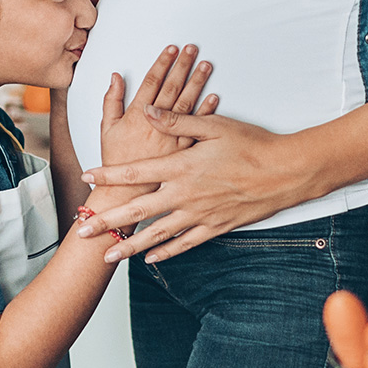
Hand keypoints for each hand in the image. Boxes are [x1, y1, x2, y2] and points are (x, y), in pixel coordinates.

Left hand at [79, 108, 306, 262]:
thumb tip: (149, 109)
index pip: (137, 172)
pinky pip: (185, 244)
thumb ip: (178, 119)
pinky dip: (165, 252)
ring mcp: (200, 215)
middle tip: (82, 231)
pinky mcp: (216, 227)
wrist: (285, 172)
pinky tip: (150, 259)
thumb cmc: (252, 144)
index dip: (109, 175)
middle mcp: (186, 194)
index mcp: (182, 166)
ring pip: (157, 234)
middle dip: (107, 222)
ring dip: (129, 247)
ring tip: (107, 256)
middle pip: (138, 210)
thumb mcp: (214, 125)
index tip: (86, 176)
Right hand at [100, 45, 216, 168]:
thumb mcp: (107, 128)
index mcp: (137, 115)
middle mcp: (156, 123)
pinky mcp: (182, 150)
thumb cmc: (117, 161)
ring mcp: (171, 136)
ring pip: (186, 103)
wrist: (127, 192)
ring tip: (205, 66)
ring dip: (197, 82)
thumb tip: (116, 77)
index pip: (152, 81)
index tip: (171, 49)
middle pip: (172, 87)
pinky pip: (196, 127)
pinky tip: (214, 97)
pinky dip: (206, 111)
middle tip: (192, 49)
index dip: (163, 63)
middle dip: (183, 66)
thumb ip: (111, 100)